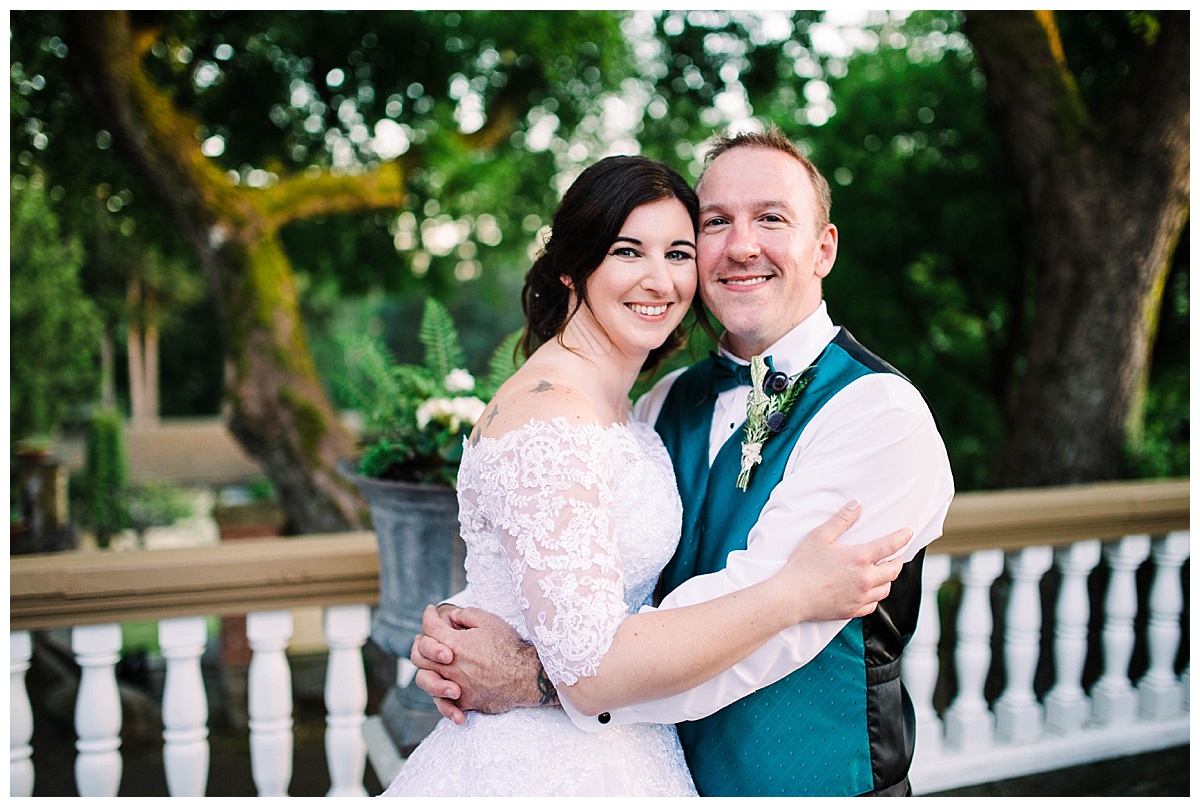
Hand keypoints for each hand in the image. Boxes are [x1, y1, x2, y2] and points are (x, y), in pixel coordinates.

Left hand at [410, 604, 551, 723]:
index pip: (429, 627)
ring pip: (424, 680)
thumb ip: (466, 615)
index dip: (428, 616)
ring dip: (425, 669)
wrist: (526, 675)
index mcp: (453, 643)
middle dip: (421, 642)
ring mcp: (455, 685)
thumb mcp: (489, 620)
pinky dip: (443, 700)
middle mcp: (449, 666)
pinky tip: (451, 693)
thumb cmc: (509, 646)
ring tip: (435, 664)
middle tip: (428, 638)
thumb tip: (453, 616)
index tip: (430, 611)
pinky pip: (444, 704)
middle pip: (419, 654)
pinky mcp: (465, 702)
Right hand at [781, 500, 909, 623]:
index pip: (890, 545)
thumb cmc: (803, 566)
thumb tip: (856, 504)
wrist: (791, 597)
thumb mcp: (820, 536)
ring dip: (887, 579)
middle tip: (893, 556)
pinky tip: (867, 591)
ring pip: (886, 589)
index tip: (907, 532)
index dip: (902, 537)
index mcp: (859, 558)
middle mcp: (865, 579)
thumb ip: (841, 520)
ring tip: (880, 573)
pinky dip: (874, 597)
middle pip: (894, 570)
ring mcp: (861, 597)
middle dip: (897, 561)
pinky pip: (873, 605)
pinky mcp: (853, 611)